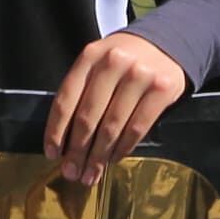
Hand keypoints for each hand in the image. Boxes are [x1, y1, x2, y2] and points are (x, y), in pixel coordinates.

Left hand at [43, 30, 186, 184]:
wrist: (167, 44)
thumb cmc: (125, 60)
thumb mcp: (98, 63)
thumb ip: (82, 91)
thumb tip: (64, 139)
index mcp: (90, 56)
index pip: (65, 100)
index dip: (55, 131)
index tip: (52, 154)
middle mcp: (113, 63)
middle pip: (87, 117)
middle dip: (77, 151)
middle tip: (71, 173)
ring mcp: (139, 75)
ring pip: (112, 127)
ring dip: (99, 156)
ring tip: (91, 174)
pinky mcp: (161, 89)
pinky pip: (137, 128)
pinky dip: (123, 148)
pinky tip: (113, 159)